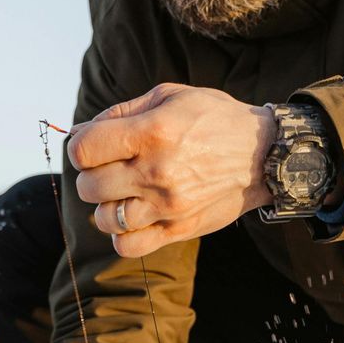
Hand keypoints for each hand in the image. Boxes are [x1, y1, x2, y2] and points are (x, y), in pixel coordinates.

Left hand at [67, 83, 275, 257]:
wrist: (263, 155)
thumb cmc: (213, 119)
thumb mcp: (170, 96)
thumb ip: (122, 112)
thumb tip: (80, 132)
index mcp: (152, 132)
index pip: (83, 150)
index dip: (80, 147)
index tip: (94, 146)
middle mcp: (157, 172)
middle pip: (89, 186)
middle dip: (91, 175)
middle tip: (110, 169)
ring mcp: (168, 205)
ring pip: (105, 218)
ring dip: (106, 206)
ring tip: (122, 194)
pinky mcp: (179, 229)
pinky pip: (129, 246)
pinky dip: (122, 235)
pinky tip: (133, 218)